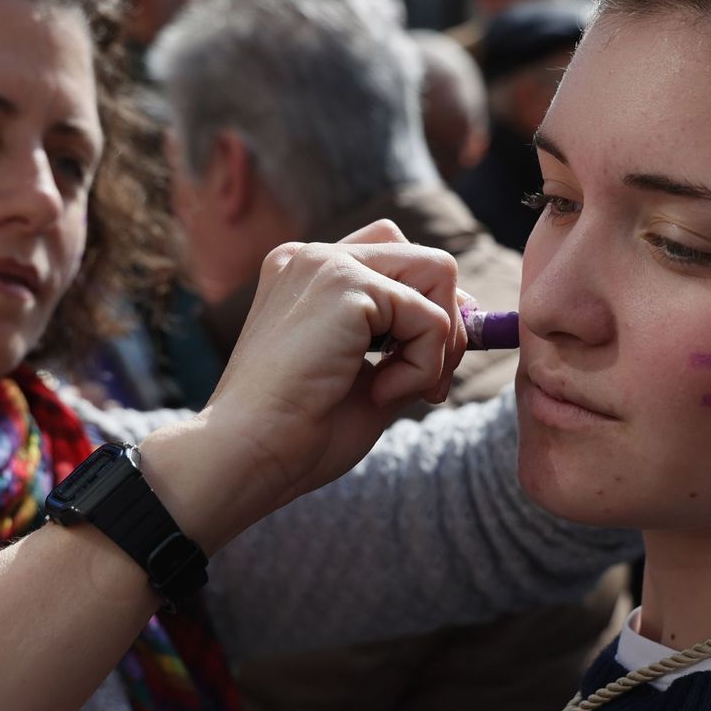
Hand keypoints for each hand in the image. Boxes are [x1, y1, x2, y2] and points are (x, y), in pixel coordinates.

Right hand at [139, 220, 465, 548]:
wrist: (244, 455)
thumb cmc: (297, 433)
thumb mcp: (366, 379)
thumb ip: (407, 346)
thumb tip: (465, 323)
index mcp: (307, 274)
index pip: (394, 258)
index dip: (427, 306)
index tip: (426, 367)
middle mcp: (313, 256)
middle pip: (423, 259)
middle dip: (445, 323)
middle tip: (427, 387)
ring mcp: (327, 263)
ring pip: (438, 274)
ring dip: (439, 344)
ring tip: (399, 392)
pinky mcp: (346, 285)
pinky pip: (431, 318)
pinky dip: (425, 366)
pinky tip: (380, 396)